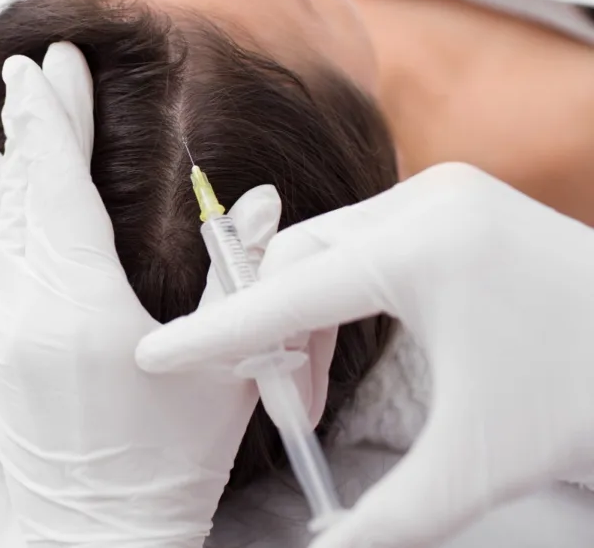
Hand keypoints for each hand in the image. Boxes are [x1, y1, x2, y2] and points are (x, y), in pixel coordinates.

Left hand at [0, 43, 283, 546]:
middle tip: (35, 65)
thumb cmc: (172, 460)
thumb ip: (238, 276)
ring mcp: (5, 331)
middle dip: (33, 122)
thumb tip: (260, 198)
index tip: (58, 61)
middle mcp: (31, 310)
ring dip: (13, 161)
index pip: (64, 185)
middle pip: (27, 192)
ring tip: (19, 112)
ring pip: (3, 223)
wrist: (96, 534)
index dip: (59, 116)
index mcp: (85, 307)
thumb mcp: (226, 367)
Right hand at [137, 162, 593, 546]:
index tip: (156, 356)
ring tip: (312, 387)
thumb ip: (382, 518)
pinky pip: (362, 240)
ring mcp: (445, 192)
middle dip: (273, 333)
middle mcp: (429, 200)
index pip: (287, 297)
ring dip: (304, 314)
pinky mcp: (456, 200)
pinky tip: (346, 339)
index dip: (215, 335)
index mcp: (425, 249)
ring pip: (326, 247)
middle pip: (299, 260)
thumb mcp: (472, 468)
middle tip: (283, 406)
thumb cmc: (582, 407)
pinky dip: (339, 291)